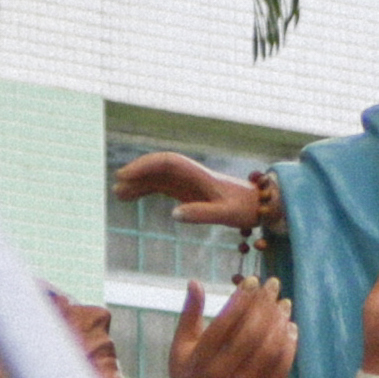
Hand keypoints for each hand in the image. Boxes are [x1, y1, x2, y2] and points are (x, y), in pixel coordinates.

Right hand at [115, 150, 273, 233]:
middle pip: (159, 166)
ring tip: (118, 194)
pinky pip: (161, 187)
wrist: (261, 205)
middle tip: (117, 185)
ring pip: (157, 177)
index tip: (127, 175)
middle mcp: (191, 175)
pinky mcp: (186, 192)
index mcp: (200, 175)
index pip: (168, 163)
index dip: (146, 166)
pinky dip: (145, 190)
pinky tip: (130, 198)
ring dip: (138, 182)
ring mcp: (187, 183)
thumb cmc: (247, 209)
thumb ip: (202, 214)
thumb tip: (174, 214)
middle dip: (138, 172)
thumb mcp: (227, 214)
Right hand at [152, 277, 295, 377]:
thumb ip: (189, 315)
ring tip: (284, 303)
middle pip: (250, 335)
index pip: (224, 324)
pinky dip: (289, 347)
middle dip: (265, 305)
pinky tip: (290, 328)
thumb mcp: (180, 349)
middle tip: (274, 284)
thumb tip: (195, 282)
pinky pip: (279, 370)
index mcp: (200, 360)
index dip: (241, 299)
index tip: (253, 280)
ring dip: (280, 324)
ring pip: (268, 352)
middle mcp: (221, 375)